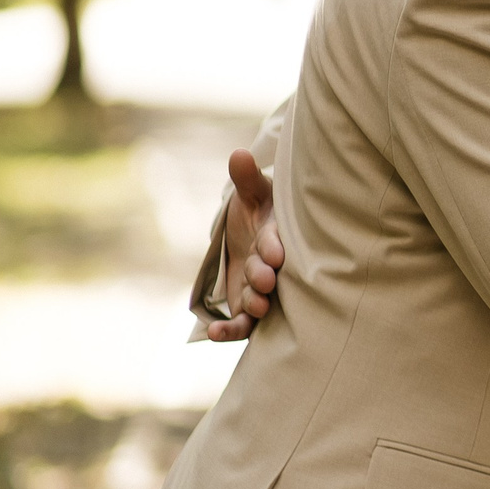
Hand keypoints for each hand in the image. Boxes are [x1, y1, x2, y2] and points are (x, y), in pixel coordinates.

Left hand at [205, 149, 287, 341]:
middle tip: (265, 280)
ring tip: (252, 307)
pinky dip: (230, 331)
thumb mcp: (252, 192)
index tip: (273, 251)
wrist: (253, 232)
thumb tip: (239, 154)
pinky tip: (214, 334)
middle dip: (265, 277)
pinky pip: (242, 323)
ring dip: (256, 305)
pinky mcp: (246, 305)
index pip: (275, 242)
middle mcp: (271, 266)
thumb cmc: (258, 209)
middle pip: (268, 273)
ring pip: (260, 302)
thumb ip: (246, 178)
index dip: (273, 246)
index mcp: (275, 237)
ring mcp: (259, 288)